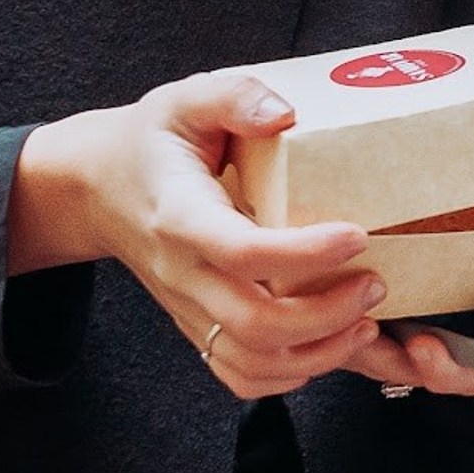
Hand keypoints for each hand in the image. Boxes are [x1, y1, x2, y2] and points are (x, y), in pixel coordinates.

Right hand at [9, 71, 435, 401]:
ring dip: (319, 353)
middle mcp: (183, 272)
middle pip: (252, 323)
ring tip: (367, 320)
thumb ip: (234, 97)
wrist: (98, 187)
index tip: (357, 234)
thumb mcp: (187, 100)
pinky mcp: (199, 326)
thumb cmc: (152, 141)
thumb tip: (284, 113)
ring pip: (250, 361)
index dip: (303, 253)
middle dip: (326, 316)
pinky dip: (290, 375)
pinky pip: (239, 375)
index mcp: (180, 216)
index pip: (240, 250)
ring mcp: (189, 307)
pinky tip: (331, 346)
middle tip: (375, 284)